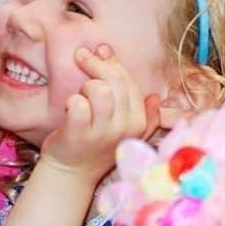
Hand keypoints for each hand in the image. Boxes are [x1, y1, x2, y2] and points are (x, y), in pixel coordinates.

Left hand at [40, 45, 159, 185]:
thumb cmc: (97, 147)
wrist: (72, 174)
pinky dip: (72, 100)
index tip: (100, 51)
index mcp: (138, 123)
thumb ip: (145, 115)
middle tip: (82, 57)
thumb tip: (155, 96)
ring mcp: (101, 133)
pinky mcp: (78, 135)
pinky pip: (78, 105)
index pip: (130, 82)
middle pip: (115, 82)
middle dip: (96, 64)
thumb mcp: (127, 132)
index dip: (113, 63)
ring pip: (100, 90)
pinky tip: (69, 106)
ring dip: (86, 85)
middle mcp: (123, 128)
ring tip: (80, 93)